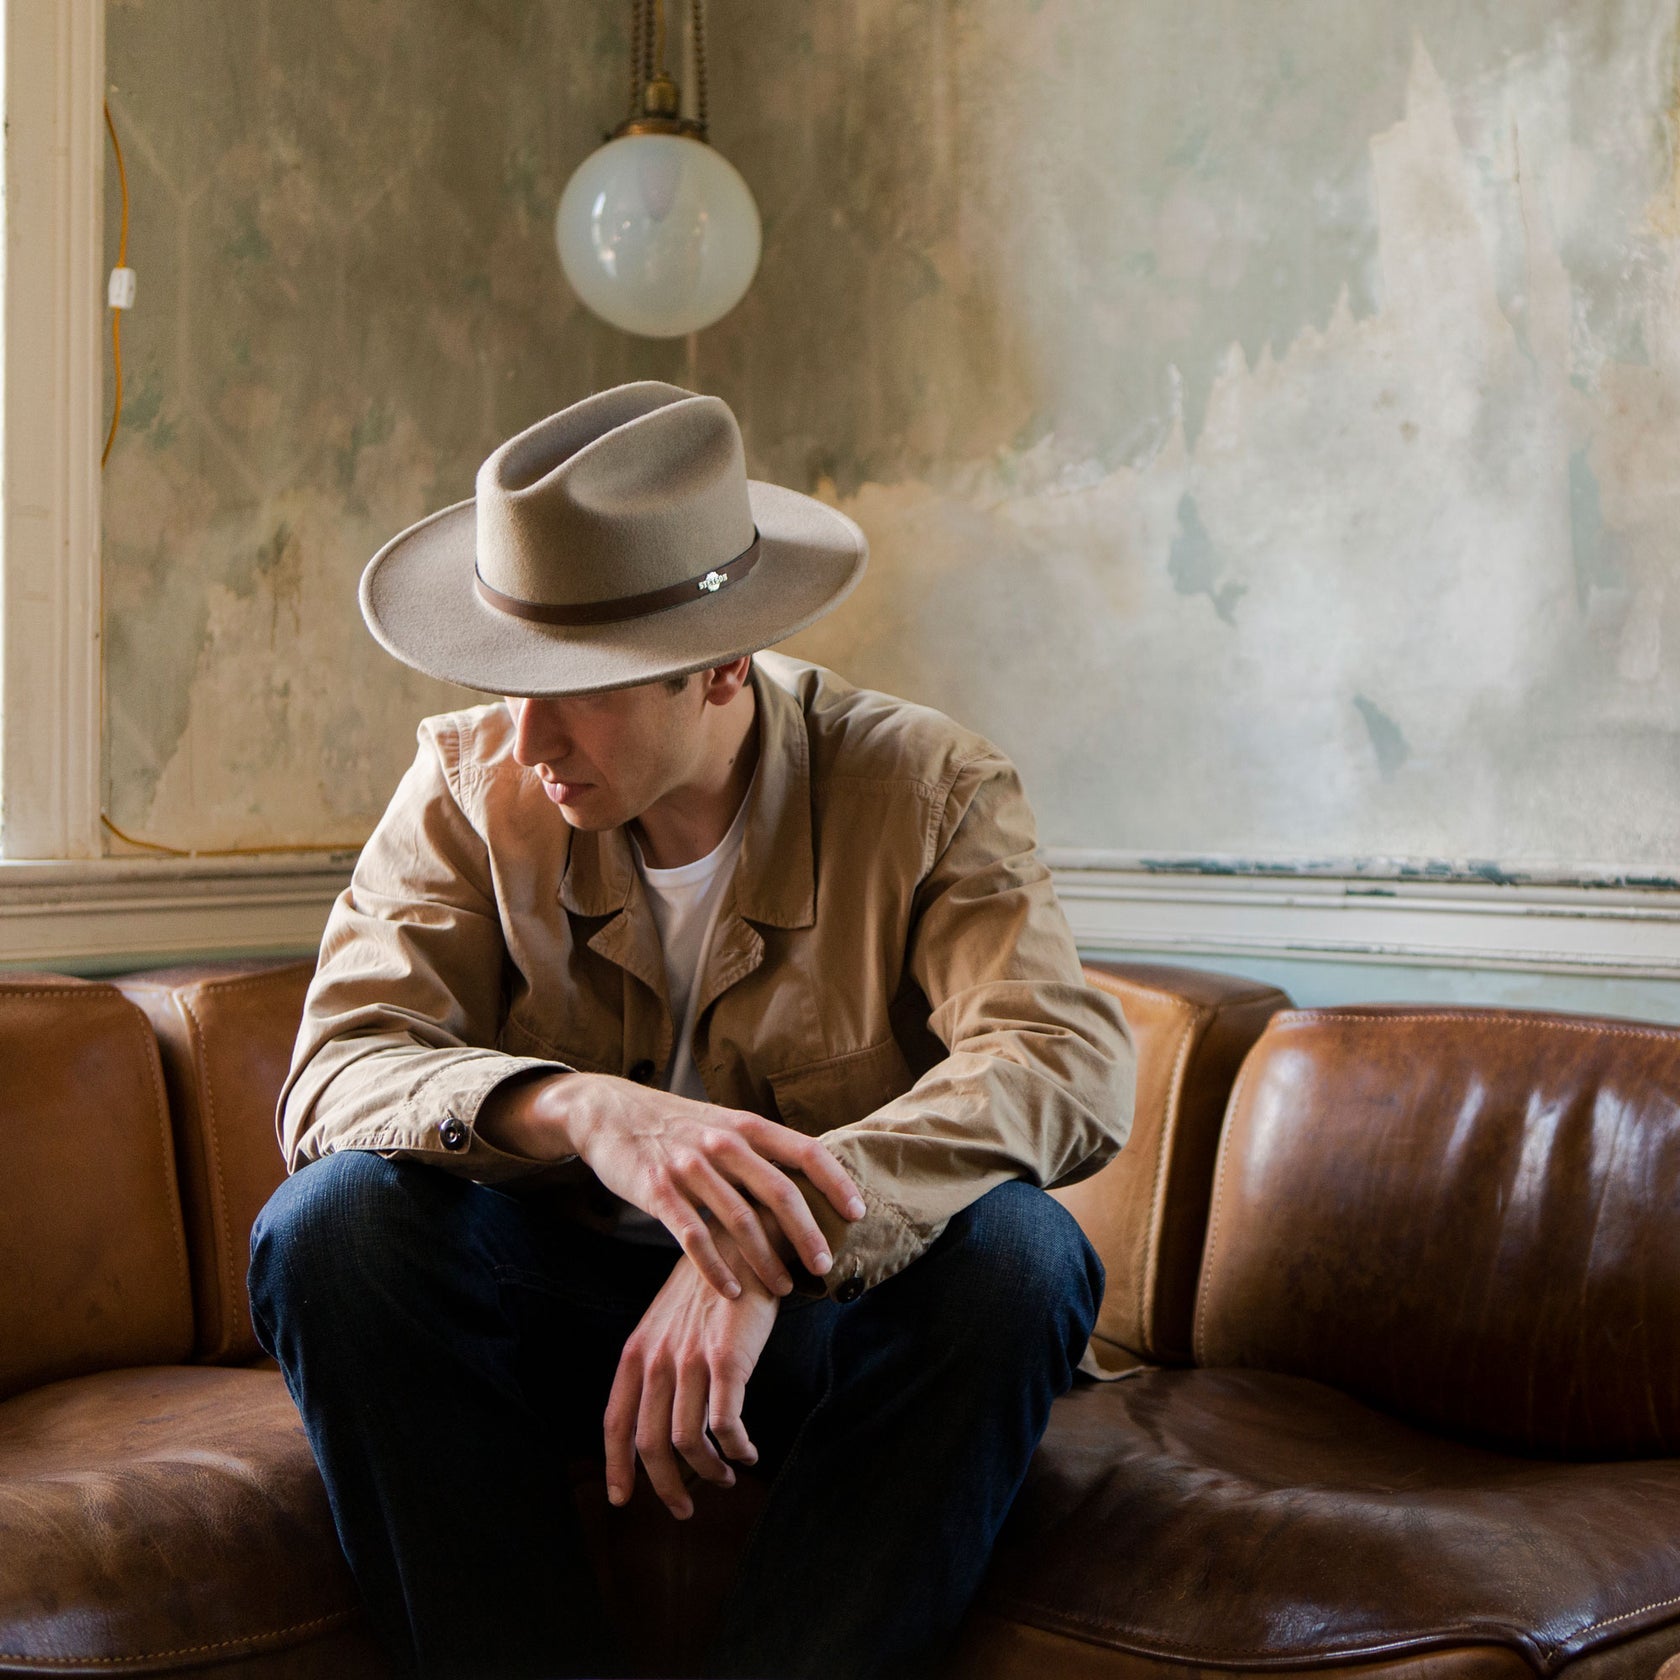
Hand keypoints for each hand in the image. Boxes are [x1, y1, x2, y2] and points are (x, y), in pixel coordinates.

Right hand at [477, 1070, 865, 1299]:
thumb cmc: (675, 1126)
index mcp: (746, 1125)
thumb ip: (759, 1150)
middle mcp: (723, 1143)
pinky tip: (730, 1291)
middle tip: (823, 1266)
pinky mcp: (658, 1191)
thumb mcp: (722, 1123)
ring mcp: (690, 1167)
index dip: (835, 1183)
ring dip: (765, 1260)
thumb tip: (807, 1182)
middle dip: (806, 1233)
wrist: (609, 1111)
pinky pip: (693, 1238)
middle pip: (779, 1192)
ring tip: (782, 1288)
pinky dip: (714, 1268)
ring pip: (739, 1221)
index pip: (805, 1151)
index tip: (856, 1214)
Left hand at [604, 1233, 778, 1518]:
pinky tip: (748, 1450)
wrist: (744, 1240)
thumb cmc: (711, 1284)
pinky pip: (725, 1425)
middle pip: (650, 1444)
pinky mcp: (726, 1360)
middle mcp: (656, 1359)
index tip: (622, 1498)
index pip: (616, 1422)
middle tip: (685, 1508)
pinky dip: (736, 1448)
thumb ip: (659, 1363)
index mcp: (637, 1351)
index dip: (617, 1466)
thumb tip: (662, 1415)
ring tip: (726, 1475)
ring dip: (708, 1470)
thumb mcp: (668, 1321)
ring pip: (687, 1442)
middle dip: (667, 1486)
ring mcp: (690, 1360)